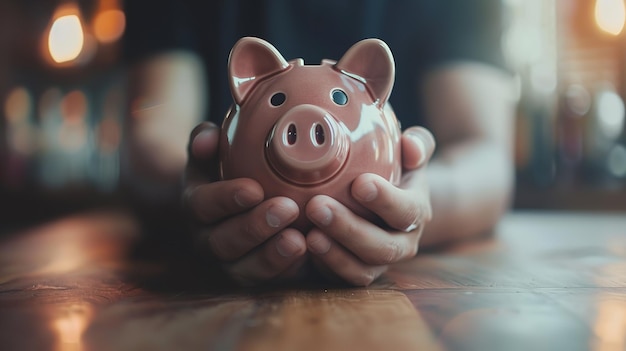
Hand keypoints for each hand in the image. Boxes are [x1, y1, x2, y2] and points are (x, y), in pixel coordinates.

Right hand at [183, 122, 307, 285]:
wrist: (222, 209)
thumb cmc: (221, 174)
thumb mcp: (208, 156)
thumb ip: (205, 142)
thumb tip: (209, 136)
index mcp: (196, 208)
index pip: (203, 205)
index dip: (226, 199)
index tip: (254, 189)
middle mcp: (208, 241)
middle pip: (224, 243)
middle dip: (255, 228)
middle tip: (287, 208)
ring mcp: (230, 263)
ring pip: (245, 269)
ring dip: (272, 257)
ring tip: (299, 240)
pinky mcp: (256, 277)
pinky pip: (269, 282)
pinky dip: (288, 271)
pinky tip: (310, 255)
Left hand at [304, 126, 434, 285]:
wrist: (390, 203)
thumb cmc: (397, 171)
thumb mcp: (410, 155)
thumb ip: (417, 144)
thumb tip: (410, 145)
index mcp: (416, 212)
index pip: (407, 211)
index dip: (385, 200)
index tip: (359, 183)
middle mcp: (403, 243)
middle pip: (383, 247)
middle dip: (349, 229)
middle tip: (317, 206)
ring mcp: (380, 263)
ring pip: (363, 268)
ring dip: (335, 253)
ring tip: (309, 234)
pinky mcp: (358, 273)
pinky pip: (343, 279)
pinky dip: (325, 266)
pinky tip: (303, 247)